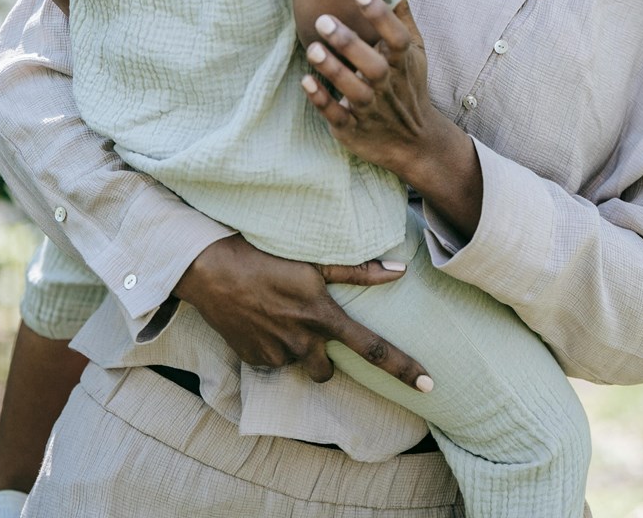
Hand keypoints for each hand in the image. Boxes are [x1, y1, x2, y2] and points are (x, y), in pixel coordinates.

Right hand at [173, 233, 431, 389]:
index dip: (404, 368)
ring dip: (296, 347)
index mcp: (323, 317)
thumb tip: (399, 270)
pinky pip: (273, 361)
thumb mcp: (313, 262)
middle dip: (323, 358)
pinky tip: (260, 320)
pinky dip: (272, 345)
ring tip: (278, 315)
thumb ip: (358, 272)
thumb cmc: (267, 257)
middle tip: (307, 327)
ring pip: (299, 363)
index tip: (430, 385)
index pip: (374, 349)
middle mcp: (303, 342)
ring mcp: (277, 355)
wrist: (212, 270)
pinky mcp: (254, 362)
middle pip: (328, 372)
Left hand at [300, 0, 440, 182]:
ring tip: (312, 48)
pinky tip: (306, 81)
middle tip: (323, 20)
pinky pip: (337, 116)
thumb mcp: (415, 54)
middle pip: (372, 66)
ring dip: (333, 70)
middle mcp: (388, 86)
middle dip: (348, 44)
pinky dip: (322, 100)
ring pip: (353, 91)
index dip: (379, 14)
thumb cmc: (409, 87)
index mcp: (403, 64)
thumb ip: (403, 20)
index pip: (396, 37)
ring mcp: (371, 110)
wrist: (415, 143)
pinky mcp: (353, 130)